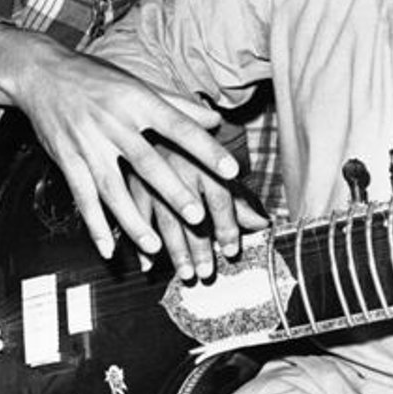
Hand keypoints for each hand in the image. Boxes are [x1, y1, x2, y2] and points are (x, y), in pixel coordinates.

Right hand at [6, 32, 240, 260]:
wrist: (40, 72)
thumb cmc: (96, 77)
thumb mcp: (137, 83)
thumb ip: (177, 105)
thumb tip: (215, 118)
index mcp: (137, 100)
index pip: (178, 126)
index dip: (205, 148)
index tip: (230, 169)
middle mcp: (113, 123)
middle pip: (147, 162)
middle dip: (172, 191)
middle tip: (197, 217)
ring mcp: (88, 143)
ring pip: (113, 188)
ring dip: (134, 220)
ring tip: (156, 247)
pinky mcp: (66, 159)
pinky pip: (83, 197)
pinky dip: (95, 225)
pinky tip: (109, 249)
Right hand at [128, 144, 267, 279]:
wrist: (156, 120)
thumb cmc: (194, 150)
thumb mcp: (217, 168)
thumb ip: (238, 198)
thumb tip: (262, 224)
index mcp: (204, 159)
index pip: (219, 197)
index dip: (227, 226)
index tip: (232, 249)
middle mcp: (177, 166)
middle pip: (191, 213)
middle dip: (200, 246)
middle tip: (207, 272)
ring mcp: (151, 176)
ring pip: (164, 219)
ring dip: (175, 250)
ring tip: (186, 273)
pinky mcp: (130, 183)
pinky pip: (135, 217)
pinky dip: (140, 242)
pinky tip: (148, 264)